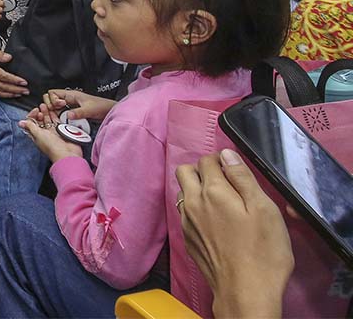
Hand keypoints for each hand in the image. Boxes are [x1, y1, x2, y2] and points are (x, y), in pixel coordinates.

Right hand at [0, 35, 27, 97]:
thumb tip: (9, 58)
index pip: (3, 76)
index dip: (14, 80)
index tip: (23, 81)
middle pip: (1, 86)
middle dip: (15, 89)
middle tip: (25, 90)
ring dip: (9, 94)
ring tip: (19, 94)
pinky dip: (0, 95)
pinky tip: (6, 94)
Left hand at [19, 104, 82, 162]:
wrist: (67, 154)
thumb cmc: (52, 147)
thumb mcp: (38, 135)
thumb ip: (30, 127)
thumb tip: (21, 122)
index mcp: (37, 136)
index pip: (32, 124)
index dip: (32, 116)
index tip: (36, 111)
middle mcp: (45, 134)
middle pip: (41, 121)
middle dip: (40, 113)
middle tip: (42, 106)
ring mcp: (54, 133)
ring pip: (49, 120)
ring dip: (48, 113)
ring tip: (48, 106)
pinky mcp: (62, 131)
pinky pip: (58, 121)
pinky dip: (56, 116)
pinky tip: (55, 111)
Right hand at [42, 88, 115, 121]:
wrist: (109, 111)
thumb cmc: (102, 106)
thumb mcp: (89, 110)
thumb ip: (78, 112)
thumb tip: (68, 115)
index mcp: (71, 94)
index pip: (52, 93)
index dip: (52, 99)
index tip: (59, 106)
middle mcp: (68, 99)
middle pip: (51, 100)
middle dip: (51, 106)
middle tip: (57, 112)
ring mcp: (70, 106)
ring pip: (56, 107)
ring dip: (55, 113)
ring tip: (59, 118)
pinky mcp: (72, 112)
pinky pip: (61, 113)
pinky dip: (60, 117)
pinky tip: (64, 121)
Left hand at [176, 150, 292, 317]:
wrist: (246, 292)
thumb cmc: (263, 251)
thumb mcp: (263, 209)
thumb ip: (243, 178)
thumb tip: (226, 154)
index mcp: (212, 191)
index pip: (206, 160)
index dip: (222, 160)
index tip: (236, 171)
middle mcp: (192, 203)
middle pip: (184, 171)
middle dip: (202, 170)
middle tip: (226, 183)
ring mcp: (186, 222)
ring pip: (182, 192)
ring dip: (196, 189)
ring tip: (221, 203)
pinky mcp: (187, 240)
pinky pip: (185, 213)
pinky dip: (195, 209)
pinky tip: (215, 223)